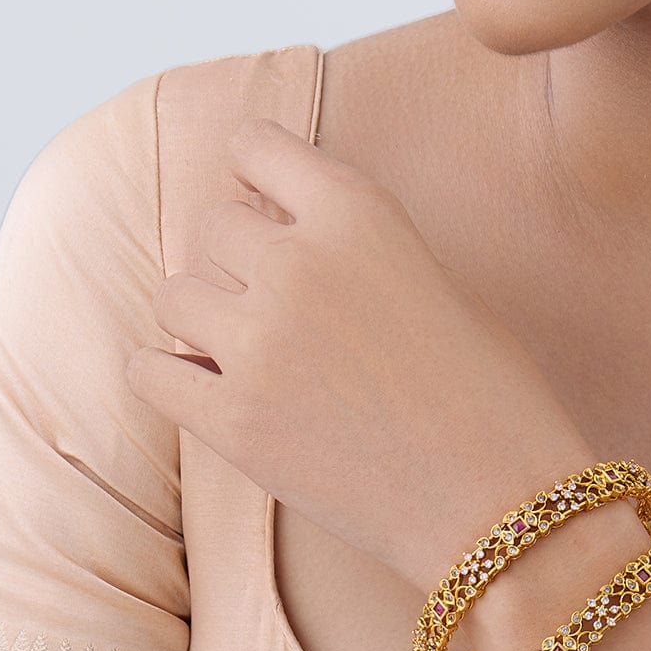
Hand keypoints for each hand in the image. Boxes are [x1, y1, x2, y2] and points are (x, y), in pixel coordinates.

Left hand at [126, 116, 591, 592]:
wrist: (501, 504)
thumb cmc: (495, 399)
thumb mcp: (443, 287)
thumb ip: (360, 250)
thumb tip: (291, 243)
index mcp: (362, 214)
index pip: (258, 145)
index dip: (258, 173)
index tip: (266, 200)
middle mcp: (299, 263)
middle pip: (214, 225)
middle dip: (241, 259)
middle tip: (281, 304)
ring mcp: (258, 344)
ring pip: (174, 295)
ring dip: (207, 318)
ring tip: (252, 353)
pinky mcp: (233, 422)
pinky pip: (149, 371)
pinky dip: (172, 375)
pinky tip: (210, 387)